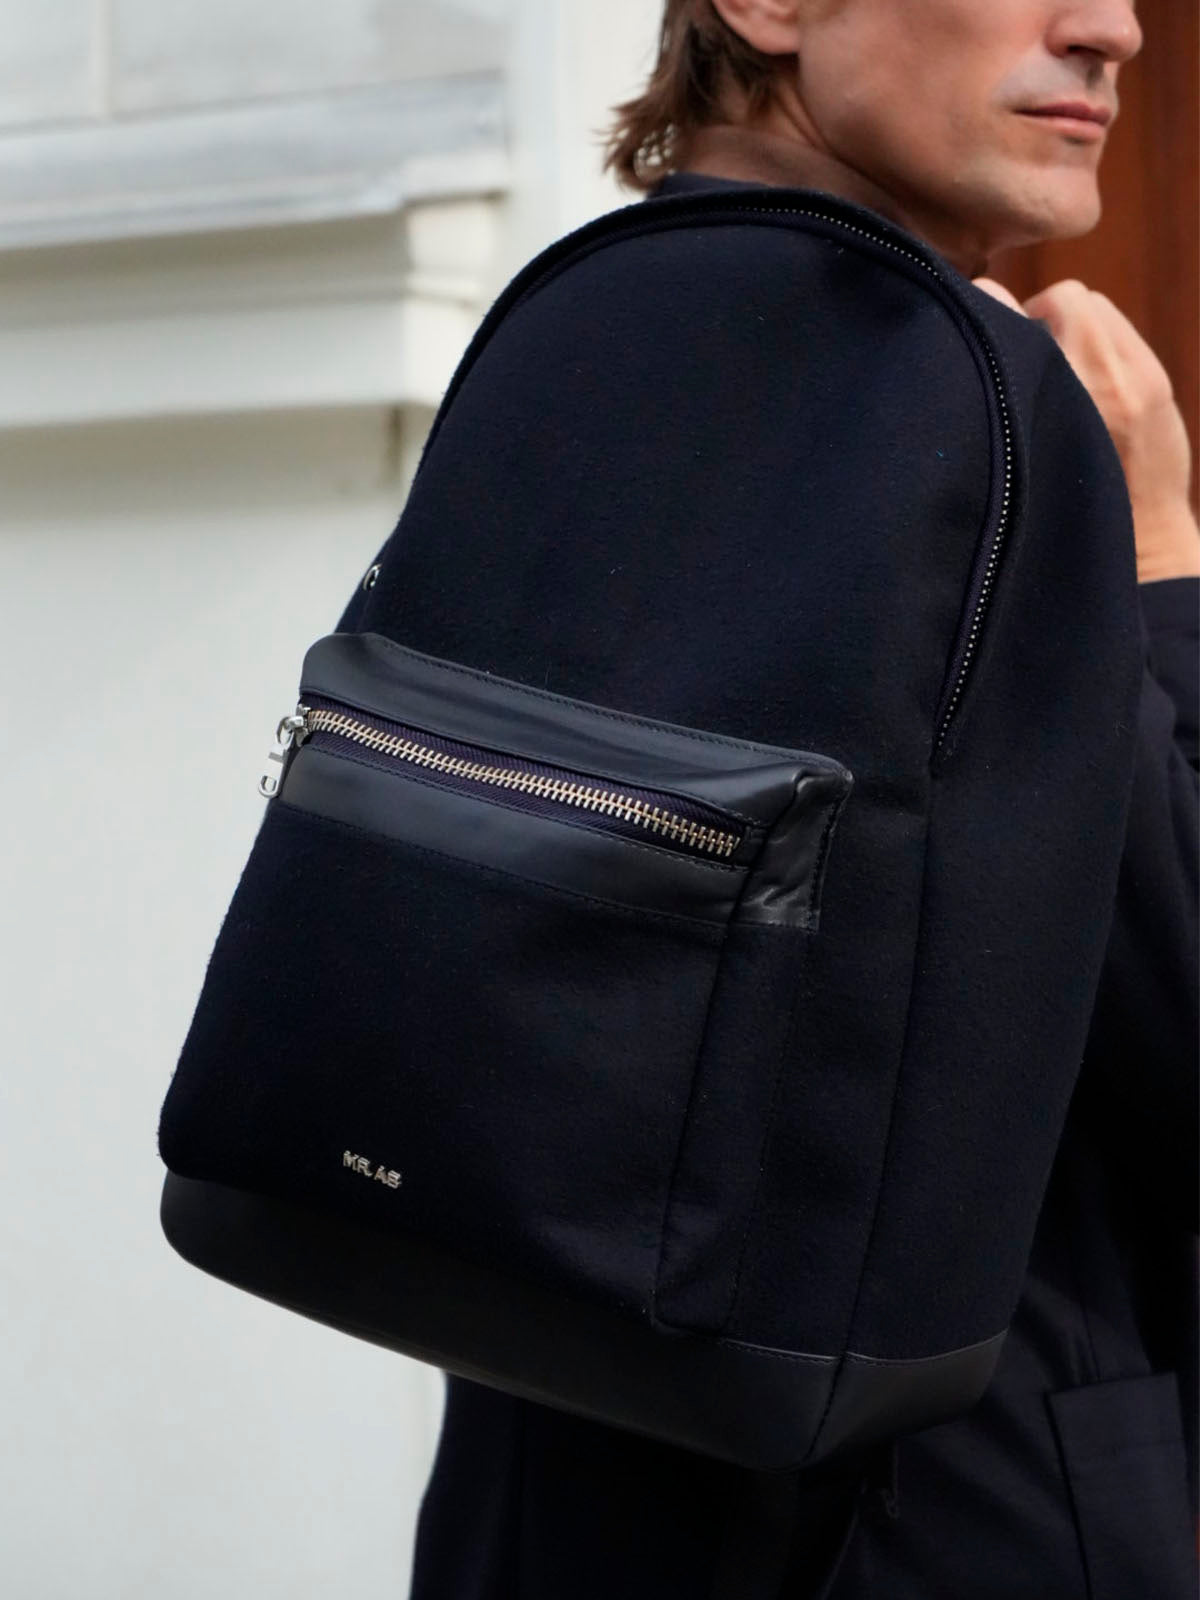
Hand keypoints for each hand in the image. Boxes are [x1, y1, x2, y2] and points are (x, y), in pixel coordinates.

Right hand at [974, 277, 1199, 582]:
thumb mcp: (1013, 452)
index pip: (1003, 307)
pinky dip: (1099, 344)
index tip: (983, 345)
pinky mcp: (1156, 378)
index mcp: (1054, 391)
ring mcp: (1136, 372)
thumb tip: (974, 331)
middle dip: (1036, 320)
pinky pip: (1119, 328)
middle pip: (1058, 298)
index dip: (987, 314)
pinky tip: (1088, 386)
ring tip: (1060, 375)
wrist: (1137, 548)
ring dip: (1071, 328)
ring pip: (1090, 306)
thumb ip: (1000, 392)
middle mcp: (1099, 373)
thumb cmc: (1059, 516)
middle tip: (1026, 367)